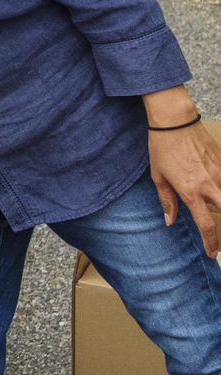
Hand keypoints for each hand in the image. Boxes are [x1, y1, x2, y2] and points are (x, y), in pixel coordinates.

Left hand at [150, 118, 220, 257]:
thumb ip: (167, 201)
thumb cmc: (162, 149)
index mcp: (191, 191)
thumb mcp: (158, 177)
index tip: (212, 253)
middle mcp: (210, 185)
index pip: (206, 225)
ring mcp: (220, 173)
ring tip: (213, 206)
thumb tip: (170, 221)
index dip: (211, 243)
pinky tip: (215, 189)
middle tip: (219, 237)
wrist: (175, 121)